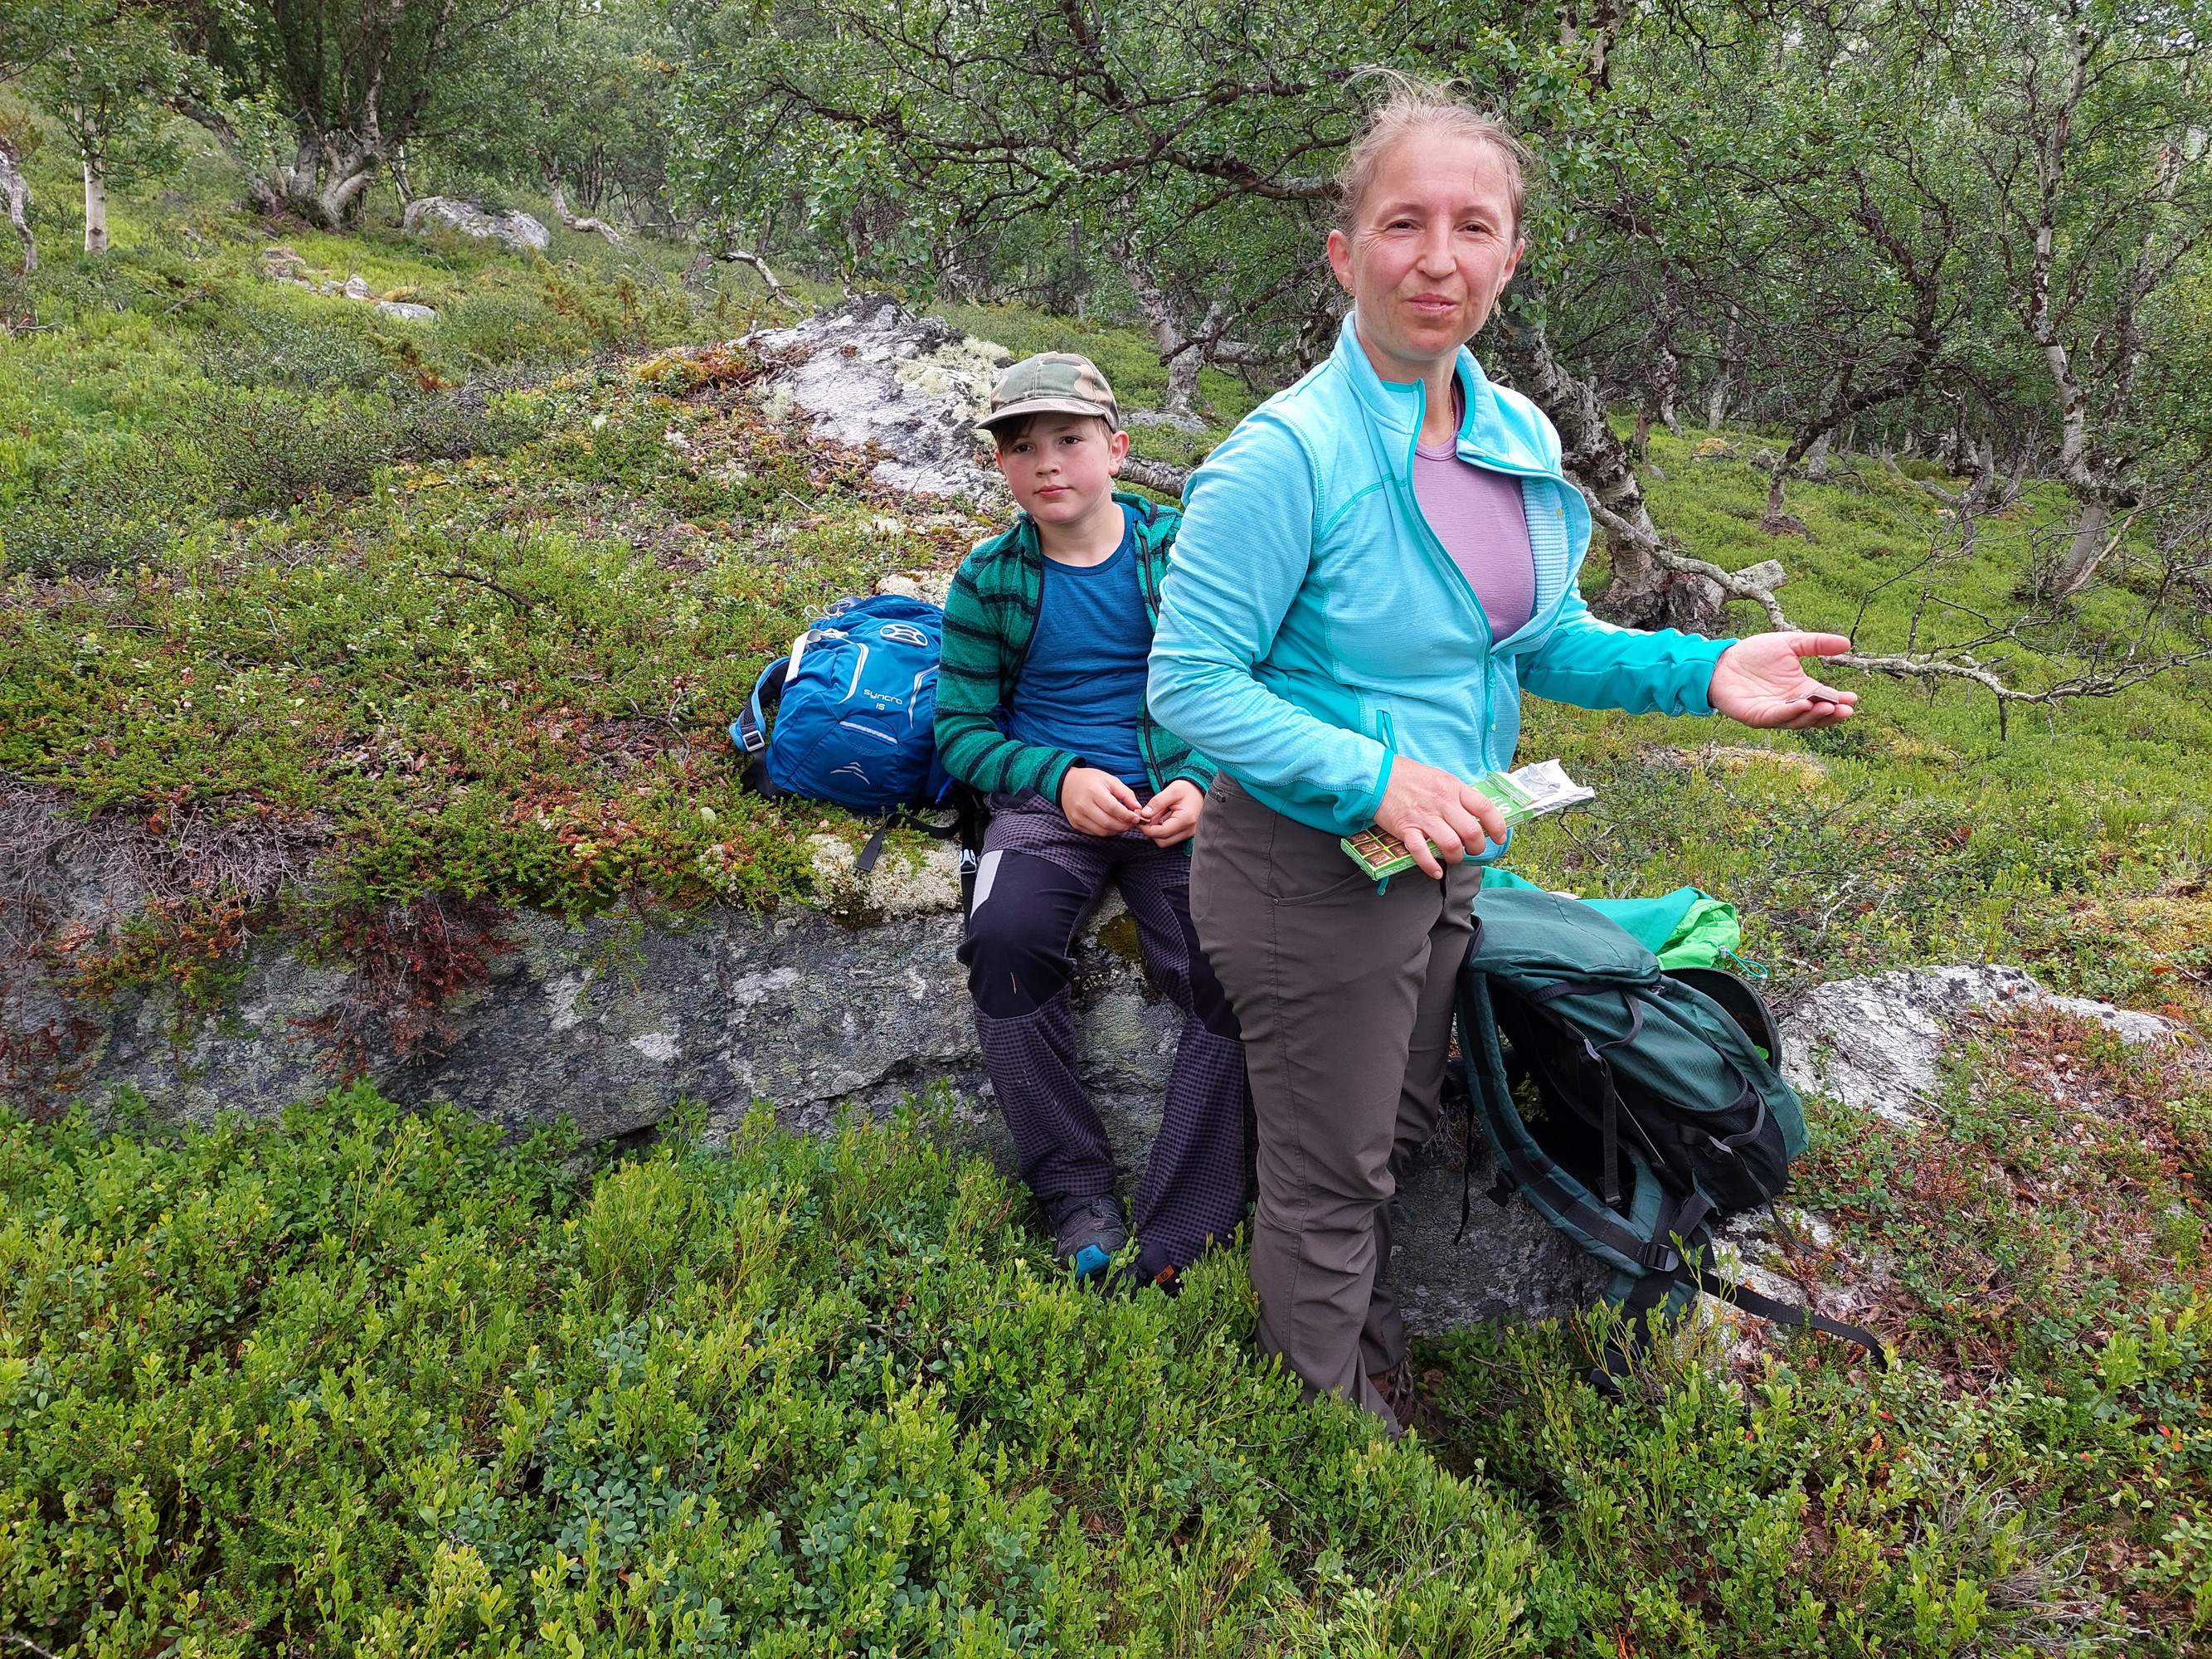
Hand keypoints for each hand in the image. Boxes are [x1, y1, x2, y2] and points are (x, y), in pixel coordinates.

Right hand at [1059, 766, 1140, 836]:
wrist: (1067, 783)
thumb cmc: (1091, 780)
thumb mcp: (1110, 780)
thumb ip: (1126, 793)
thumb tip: (1137, 808)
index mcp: (1093, 791)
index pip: (1113, 808)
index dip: (1127, 815)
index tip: (1136, 818)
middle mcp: (1083, 805)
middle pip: (1107, 822)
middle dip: (1124, 826)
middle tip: (1131, 823)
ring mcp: (1078, 816)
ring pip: (1102, 831)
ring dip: (1116, 831)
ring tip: (1123, 824)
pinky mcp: (1075, 824)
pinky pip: (1095, 833)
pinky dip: (1106, 832)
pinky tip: (1112, 825)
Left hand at [1134, 779, 1203, 847]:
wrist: (1199, 790)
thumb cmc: (1187, 789)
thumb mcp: (1171, 790)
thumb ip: (1157, 802)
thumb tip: (1144, 815)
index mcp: (1185, 819)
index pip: (1161, 833)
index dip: (1147, 828)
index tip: (1139, 819)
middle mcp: (1189, 830)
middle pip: (1162, 841)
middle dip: (1151, 831)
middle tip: (1147, 816)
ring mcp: (1188, 834)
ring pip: (1165, 841)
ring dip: (1156, 831)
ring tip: (1157, 815)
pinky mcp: (1186, 834)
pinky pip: (1170, 837)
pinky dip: (1162, 830)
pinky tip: (1163, 818)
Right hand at [1373, 757, 1509, 879]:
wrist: (1378, 775)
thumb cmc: (1410, 776)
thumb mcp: (1441, 778)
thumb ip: (1457, 795)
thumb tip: (1473, 814)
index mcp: (1453, 788)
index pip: (1485, 808)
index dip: (1497, 826)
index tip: (1499, 838)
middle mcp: (1443, 803)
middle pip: (1471, 832)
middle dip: (1476, 847)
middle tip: (1472, 850)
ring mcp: (1424, 817)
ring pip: (1451, 845)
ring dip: (1456, 857)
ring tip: (1453, 857)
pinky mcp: (1406, 829)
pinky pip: (1422, 853)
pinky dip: (1431, 866)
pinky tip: (1436, 871)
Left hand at [1708, 632, 1858, 729]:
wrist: (1722, 660)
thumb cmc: (1754, 654)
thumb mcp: (1789, 644)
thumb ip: (1817, 644)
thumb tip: (1847, 643)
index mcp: (1801, 689)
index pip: (1825, 699)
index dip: (1839, 701)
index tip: (1854, 698)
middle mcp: (1791, 704)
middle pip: (1816, 715)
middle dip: (1832, 714)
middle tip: (1847, 709)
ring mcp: (1774, 712)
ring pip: (1799, 721)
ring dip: (1815, 716)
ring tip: (1829, 707)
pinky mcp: (1757, 716)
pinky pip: (1777, 717)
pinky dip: (1791, 713)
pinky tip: (1803, 704)